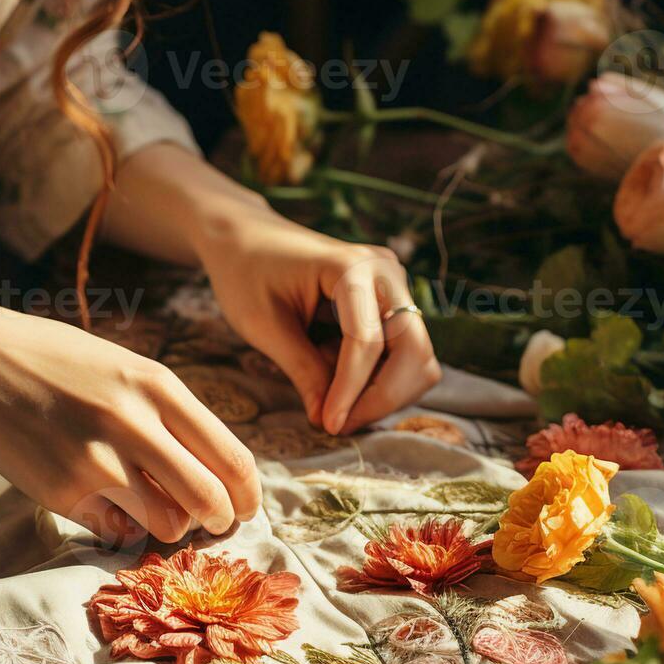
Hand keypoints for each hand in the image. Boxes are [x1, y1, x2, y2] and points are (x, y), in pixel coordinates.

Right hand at [0, 261, 259, 543]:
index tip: (246, 507)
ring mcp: (97, 462)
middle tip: (214, 523)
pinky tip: (99, 497)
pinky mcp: (64, 493)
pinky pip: (115, 528)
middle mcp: (134, 423)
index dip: (247, 493)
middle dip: (220, 520)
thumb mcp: (124, 368)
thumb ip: (168, 413)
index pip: (230, 456)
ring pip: (168, 524)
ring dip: (169, 526)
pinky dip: (118, 523)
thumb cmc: (56, 363)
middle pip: (209, 500)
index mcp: (157, 386)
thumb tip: (214, 472)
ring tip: (152, 507)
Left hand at [196, 212, 441, 434]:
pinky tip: (336, 376)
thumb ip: (302, 371)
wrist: (245, 238)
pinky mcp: (389, 300)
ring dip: (383, 390)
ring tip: (332, 395)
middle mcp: (384, 272)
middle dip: (381, 397)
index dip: (351, 391)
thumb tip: (329, 420)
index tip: (329, 425)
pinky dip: (378, 376)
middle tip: (339, 424)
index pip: (368, 342)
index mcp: (350, 267)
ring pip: (417, 357)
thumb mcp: (263, 326)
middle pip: (413, 351)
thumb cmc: (245, 273)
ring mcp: (393, 284)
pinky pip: (403, 351)